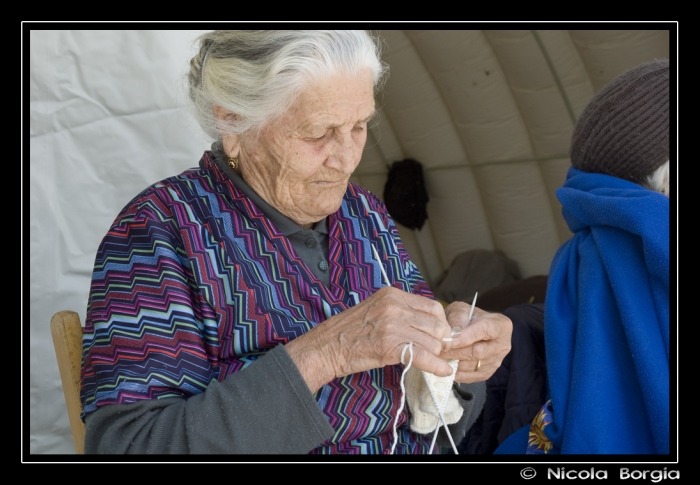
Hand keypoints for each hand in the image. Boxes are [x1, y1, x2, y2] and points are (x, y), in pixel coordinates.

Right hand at [285, 287, 452, 392]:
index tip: (438, 336)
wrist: (325, 348)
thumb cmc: (348, 332)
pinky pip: (423, 355)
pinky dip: (436, 365)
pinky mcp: (389, 346)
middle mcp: (394, 306)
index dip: (440, 324)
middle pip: (436, 324)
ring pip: (432, 341)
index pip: (433, 307)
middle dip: (440, 341)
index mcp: (392, 294)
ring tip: (429, 361)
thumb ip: (401, 312)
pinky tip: (444, 371)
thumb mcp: (376, 310)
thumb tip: (428, 324)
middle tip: (435, 352)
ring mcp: (392, 325)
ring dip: (434, 354)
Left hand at [440, 301, 511, 383]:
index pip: (485, 331)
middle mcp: (502, 345)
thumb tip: (452, 334)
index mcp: (501, 325)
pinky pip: (470, 377)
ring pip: (473, 366)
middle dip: (455, 351)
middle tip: (437, 350)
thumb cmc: (468, 317)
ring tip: (438, 358)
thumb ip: (457, 317)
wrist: (475, 329)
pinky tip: (445, 366)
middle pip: (478, 352)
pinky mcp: (487, 373)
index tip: (448, 340)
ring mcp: (496, 361)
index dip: (466, 336)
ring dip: (453, 363)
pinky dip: (455, 373)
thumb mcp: (462, 309)